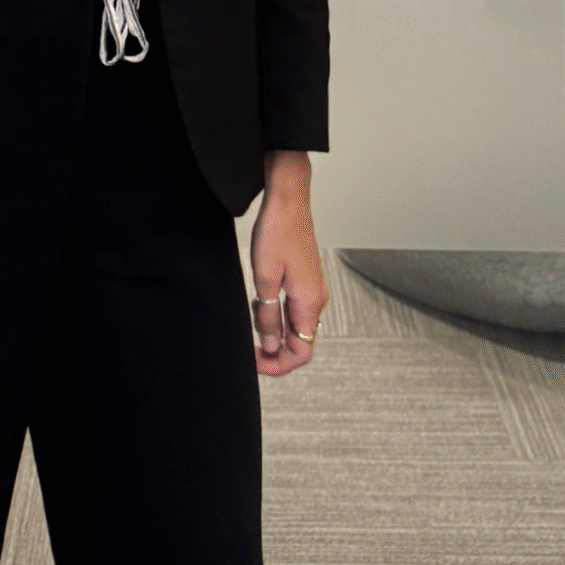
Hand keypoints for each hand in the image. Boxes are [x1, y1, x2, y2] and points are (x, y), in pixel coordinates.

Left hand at [249, 150, 326, 378]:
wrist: (288, 199)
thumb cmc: (277, 232)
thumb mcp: (265, 279)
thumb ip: (268, 316)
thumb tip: (271, 346)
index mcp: (309, 303)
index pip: (302, 353)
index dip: (277, 365)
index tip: (254, 363)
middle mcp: (316, 300)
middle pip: (300, 343)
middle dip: (274, 352)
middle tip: (248, 348)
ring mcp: (313, 289)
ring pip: (296, 326)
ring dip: (274, 332)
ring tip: (252, 319)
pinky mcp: (306, 280)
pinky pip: (294, 310)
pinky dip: (277, 315)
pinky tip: (259, 301)